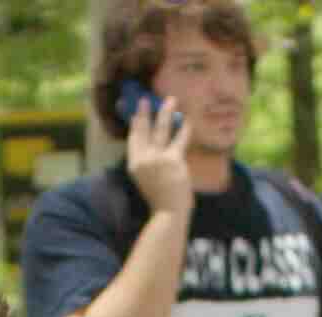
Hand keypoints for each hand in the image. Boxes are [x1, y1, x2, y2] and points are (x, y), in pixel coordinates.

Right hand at [124, 96, 194, 216]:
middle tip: (146, 99)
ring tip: (171, 101)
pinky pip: (179, 139)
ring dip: (166, 113)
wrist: (168, 213)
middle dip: (145, 113)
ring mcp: (157, 158)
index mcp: (134, 164)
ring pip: (161, 130)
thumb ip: (148, 163)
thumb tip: (155, 146)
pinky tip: (188, 121)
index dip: (134, 124)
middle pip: (143, 130)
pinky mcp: (172, 160)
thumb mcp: (147, 179)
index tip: (135, 112)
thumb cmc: (160, 199)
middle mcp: (143, 159)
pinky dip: (185, 129)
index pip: (133, 139)